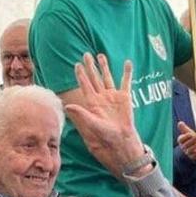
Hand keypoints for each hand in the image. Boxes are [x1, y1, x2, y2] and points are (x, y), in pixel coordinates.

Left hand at [65, 53, 144, 173]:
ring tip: (100, 55)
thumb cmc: (106, 137)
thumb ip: (81, 114)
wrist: (122, 141)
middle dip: (90, 66)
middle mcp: (102, 98)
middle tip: (85, 55)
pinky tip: (128, 62)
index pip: (85, 85)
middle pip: (94, 78)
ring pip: (108, 78)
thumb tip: (67, 106)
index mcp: (92, 103)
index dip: (81, 75)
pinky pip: (126, 82)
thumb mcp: (92, 125)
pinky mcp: (125, 98)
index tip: (77, 65)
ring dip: (105, 66)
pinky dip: (127, 72)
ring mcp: (113, 97)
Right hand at [177, 122, 195, 159]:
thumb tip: (180, 123)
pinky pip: (194, 155)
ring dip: (195, 146)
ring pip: (190, 150)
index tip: (190, 134)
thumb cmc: (190, 138)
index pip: (181, 139)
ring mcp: (187, 152)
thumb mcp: (187, 132)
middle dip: (192, 140)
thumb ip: (183, 128)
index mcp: (181, 140)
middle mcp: (183, 147)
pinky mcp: (192, 156)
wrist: (194, 147)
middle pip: (186, 145)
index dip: (186, 136)